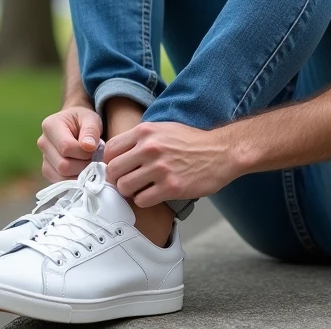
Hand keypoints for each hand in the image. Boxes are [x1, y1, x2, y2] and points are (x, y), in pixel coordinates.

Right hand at [37, 105, 101, 182]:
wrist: (76, 125)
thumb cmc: (84, 120)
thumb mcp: (91, 119)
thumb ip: (91, 131)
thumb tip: (88, 147)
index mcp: (50, 126)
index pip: (66, 147)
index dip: (84, 152)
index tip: (95, 148)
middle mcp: (43, 142)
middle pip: (63, 165)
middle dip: (83, 165)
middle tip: (94, 158)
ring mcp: (44, 158)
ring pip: (61, 176)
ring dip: (80, 174)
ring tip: (89, 163)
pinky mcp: (48, 170)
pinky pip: (60, 182)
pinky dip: (75, 180)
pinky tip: (83, 170)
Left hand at [104, 122, 235, 207]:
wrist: (221, 152)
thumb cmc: (192, 141)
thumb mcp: (163, 129)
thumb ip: (140, 138)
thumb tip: (117, 152)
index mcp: (145, 132)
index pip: (110, 149)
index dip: (109, 162)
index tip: (116, 168)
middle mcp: (150, 148)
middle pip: (113, 170)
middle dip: (117, 179)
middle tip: (125, 182)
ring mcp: (160, 168)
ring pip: (124, 187)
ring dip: (130, 191)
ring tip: (140, 189)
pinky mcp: (171, 187)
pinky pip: (142, 200)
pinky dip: (144, 200)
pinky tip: (153, 195)